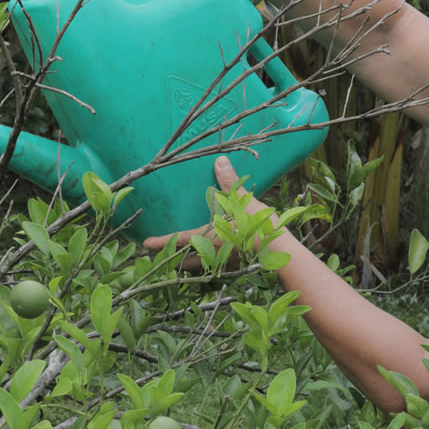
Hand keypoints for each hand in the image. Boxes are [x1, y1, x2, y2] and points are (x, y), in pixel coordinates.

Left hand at [143, 156, 268, 264]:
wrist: (282, 252)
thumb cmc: (258, 226)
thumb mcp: (242, 201)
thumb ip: (229, 183)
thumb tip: (219, 161)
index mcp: (210, 238)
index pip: (179, 240)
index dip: (161, 242)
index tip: (146, 243)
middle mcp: (213, 255)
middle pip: (186, 261)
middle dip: (172, 259)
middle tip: (160, 255)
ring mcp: (225, 264)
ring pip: (200, 267)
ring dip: (189, 263)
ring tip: (182, 258)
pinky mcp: (238, 267)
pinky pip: (216, 268)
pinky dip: (208, 264)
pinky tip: (213, 258)